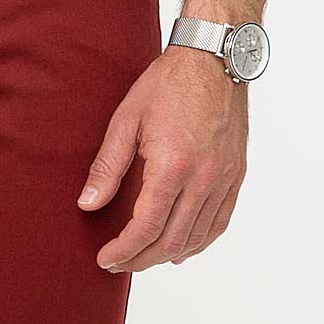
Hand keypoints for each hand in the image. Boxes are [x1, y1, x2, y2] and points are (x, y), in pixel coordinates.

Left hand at [77, 46, 247, 272]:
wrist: (214, 60)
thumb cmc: (169, 84)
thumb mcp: (126, 120)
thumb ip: (107, 167)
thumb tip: (88, 204)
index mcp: (173, 166)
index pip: (146, 227)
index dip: (123, 250)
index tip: (105, 259)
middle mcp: (203, 179)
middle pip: (171, 240)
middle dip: (141, 259)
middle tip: (119, 263)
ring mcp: (224, 179)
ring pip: (197, 237)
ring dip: (168, 255)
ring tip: (144, 258)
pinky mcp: (236, 175)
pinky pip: (219, 222)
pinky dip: (200, 241)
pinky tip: (183, 248)